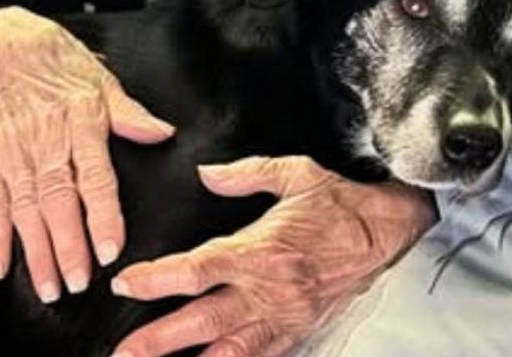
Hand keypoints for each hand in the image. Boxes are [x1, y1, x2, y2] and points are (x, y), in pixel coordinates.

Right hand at [0, 7, 174, 302]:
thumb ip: (128, 111)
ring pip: (27, 211)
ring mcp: (13, 154)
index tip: (110, 248)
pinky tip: (0, 270)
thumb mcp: (97, 75)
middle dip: (69, 247)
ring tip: (49, 288)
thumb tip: (162, 133)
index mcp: (80, 122)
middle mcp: (46, 142)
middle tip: (80, 283)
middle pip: (59, 202)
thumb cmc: (49, 56)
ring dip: (37, 253)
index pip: (95, 177)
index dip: (103, 216)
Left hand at [110, 156, 436, 356]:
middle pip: (203, 322)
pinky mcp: (298, 331)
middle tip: (122, 352)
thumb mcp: (297, 174)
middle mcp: (269, 290)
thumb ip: (247, 173)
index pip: (198, 269)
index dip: (157, 279)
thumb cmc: (342, 204)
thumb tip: (206, 174)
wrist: (389, 234)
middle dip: (158, 340)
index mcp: (261, 250)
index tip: (125, 282)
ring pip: (228, 351)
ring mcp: (283, 317)